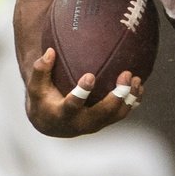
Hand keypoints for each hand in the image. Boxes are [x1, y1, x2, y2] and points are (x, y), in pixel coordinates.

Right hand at [23, 50, 144, 137]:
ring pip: (117, 114)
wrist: (51, 123)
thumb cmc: (43, 99)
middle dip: (117, 95)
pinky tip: (139, 85)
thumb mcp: (35, 87)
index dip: (82, 92)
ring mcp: (96, 124)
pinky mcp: (105, 122)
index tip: (90, 76)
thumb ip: (40, 70)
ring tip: (136, 79)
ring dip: (129, 98)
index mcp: (63, 114)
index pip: (73, 105)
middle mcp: (81, 123)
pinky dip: (133, 101)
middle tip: (125, 74)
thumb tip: (49, 52)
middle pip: (103, 112)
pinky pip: (122, 112)